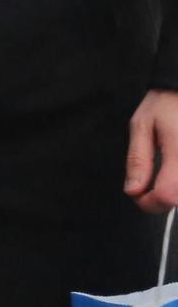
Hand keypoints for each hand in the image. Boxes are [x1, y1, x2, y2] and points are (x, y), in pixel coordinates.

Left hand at [124, 87, 177, 210]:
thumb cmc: (166, 103)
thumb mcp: (142, 125)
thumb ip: (138, 160)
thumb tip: (133, 190)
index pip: (168, 195)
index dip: (150, 203)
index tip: (138, 196)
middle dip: (160, 200)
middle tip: (146, 188)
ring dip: (173, 193)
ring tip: (162, 179)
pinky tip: (173, 174)